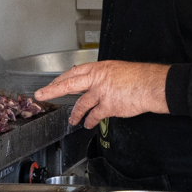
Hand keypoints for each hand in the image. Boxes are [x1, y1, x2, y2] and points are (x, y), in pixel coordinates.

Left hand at [33, 60, 170, 127]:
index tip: (53, 83)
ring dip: (75, 113)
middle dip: (52, 90)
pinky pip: (94, 116)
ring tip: (72, 120)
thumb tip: (92, 85)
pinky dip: (90, 121)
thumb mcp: (116, 70)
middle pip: (69, 84)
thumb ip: (102, 77)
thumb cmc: (138, 77)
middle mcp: (97, 78)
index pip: (74, 72)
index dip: (61, 79)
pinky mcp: (108, 106)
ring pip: (81, 104)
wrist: (151, 85)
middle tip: (41, 95)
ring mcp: (101, 92)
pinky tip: (88, 124)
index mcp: (99, 68)